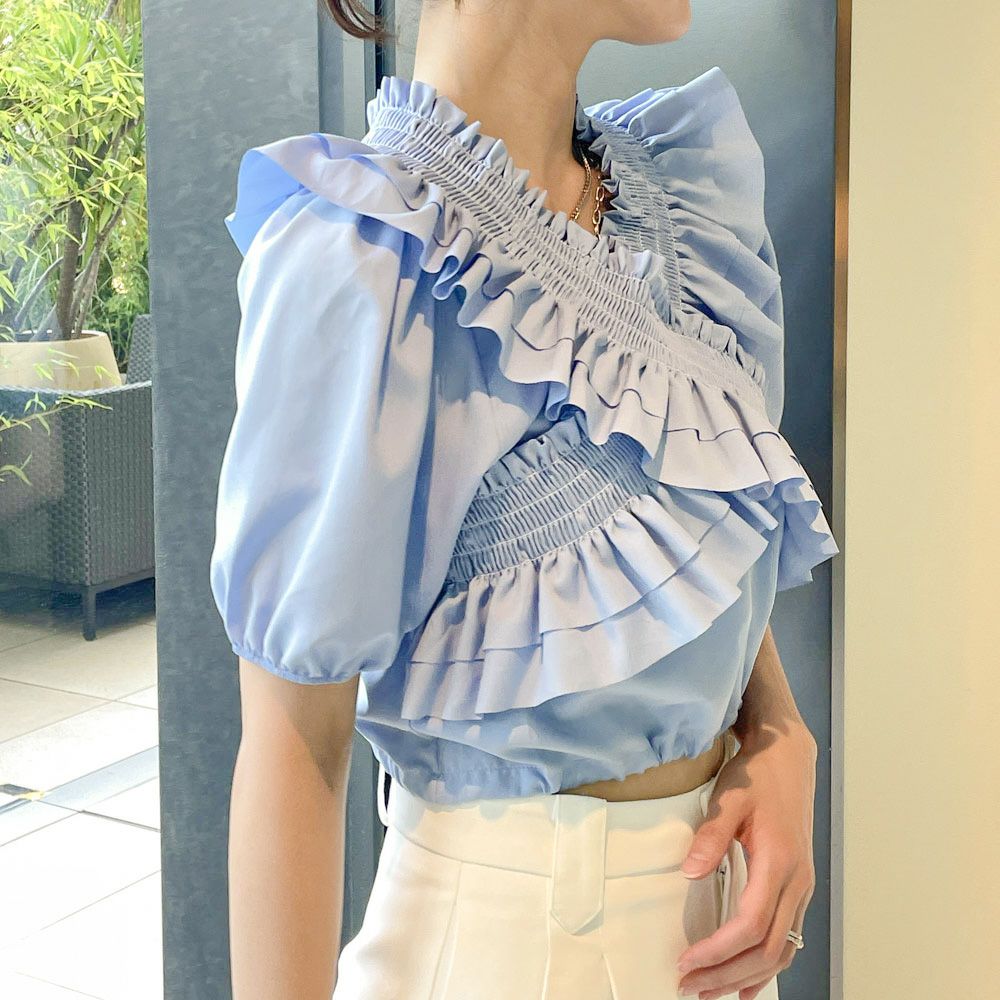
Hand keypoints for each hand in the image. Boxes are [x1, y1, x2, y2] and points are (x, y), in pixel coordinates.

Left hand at [675, 725, 817, 998]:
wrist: (788, 759)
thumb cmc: (759, 776)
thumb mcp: (728, 798)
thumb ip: (710, 836)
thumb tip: (690, 872)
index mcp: (779, 861)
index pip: (750, 923)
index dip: (719, 950)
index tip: (688, 961)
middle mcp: (797, 881)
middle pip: (767, 948)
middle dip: (728, 973)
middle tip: (691, 986)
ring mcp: (802, 887)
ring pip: (781, 949)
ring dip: (747, 976)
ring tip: (712, 990)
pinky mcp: (798, 887)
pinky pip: (787, 938)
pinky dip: (767, 965)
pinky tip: (747, 980)